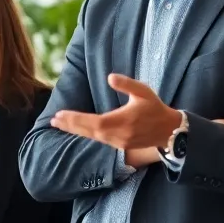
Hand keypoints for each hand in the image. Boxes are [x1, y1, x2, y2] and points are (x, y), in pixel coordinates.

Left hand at [51, 74, 181, 151]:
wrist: (169, 131)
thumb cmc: (155, 108)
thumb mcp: (143, 92)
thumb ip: (127, 84)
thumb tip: (110, 77)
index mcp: (122, 122)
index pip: (93, 122)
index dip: (76, 119)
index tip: (61, 115)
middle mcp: (118, 135)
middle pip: (89, 131)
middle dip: (70, 125)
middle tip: (54, 120)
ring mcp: (118, 142)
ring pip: (92, 137)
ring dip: (76, 130)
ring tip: (60, 124)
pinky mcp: (120, 145)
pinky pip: (98, 140)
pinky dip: (86, 134)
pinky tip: (77, 129)